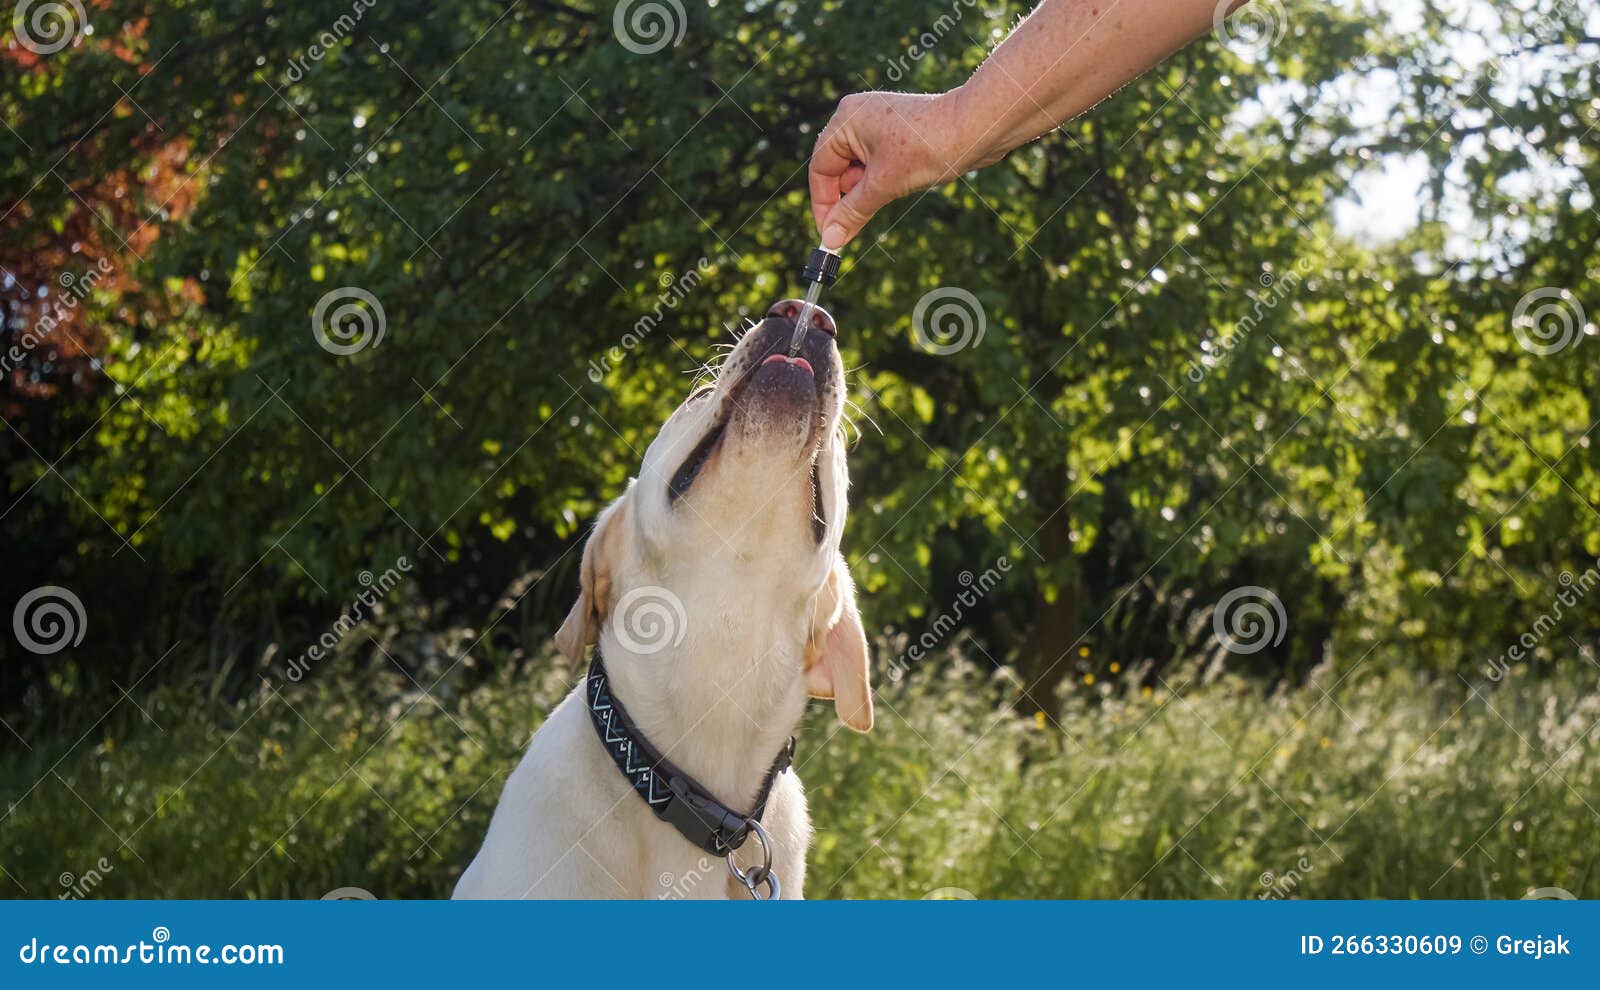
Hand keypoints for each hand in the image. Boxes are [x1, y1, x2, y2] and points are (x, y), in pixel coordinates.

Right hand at [807, 89, 992, 249]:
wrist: (977, 128)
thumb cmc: (929, 147)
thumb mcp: (884, 185)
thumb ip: (852, 213)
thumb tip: (830, 239)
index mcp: (846, 120)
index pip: (820, 168)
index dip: (823, 204)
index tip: (830, 233)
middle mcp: (858, 116)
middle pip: (837, 169)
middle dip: (849, 198)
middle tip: (857, 225)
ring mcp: (878, 123)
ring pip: (860, 170)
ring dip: (870, 190)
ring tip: (895, 189)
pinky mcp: (897, 133)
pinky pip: (878, 164)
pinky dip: (884, 181)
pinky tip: (904, 181)